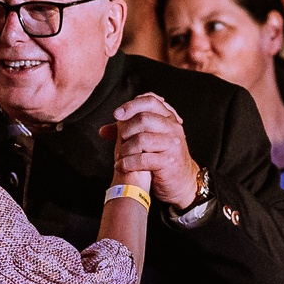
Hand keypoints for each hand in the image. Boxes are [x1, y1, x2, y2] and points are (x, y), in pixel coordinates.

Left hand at [102, 94, 200, 208]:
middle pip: (144, 118)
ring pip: (142, 139)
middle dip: (126, 130)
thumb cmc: (161, 159)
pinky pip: (143, 159)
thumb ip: (127, 132)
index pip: (150, 101)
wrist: (180, 182)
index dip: (131, 105)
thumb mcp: (148, 141)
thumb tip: (103, 130)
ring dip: (125, 149)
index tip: (116, 115)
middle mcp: (173, 128)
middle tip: (119, 141)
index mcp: (168, 118)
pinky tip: (121, 166)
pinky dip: (127, 163)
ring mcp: (173, 144)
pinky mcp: (169, 161)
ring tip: (120, 156)